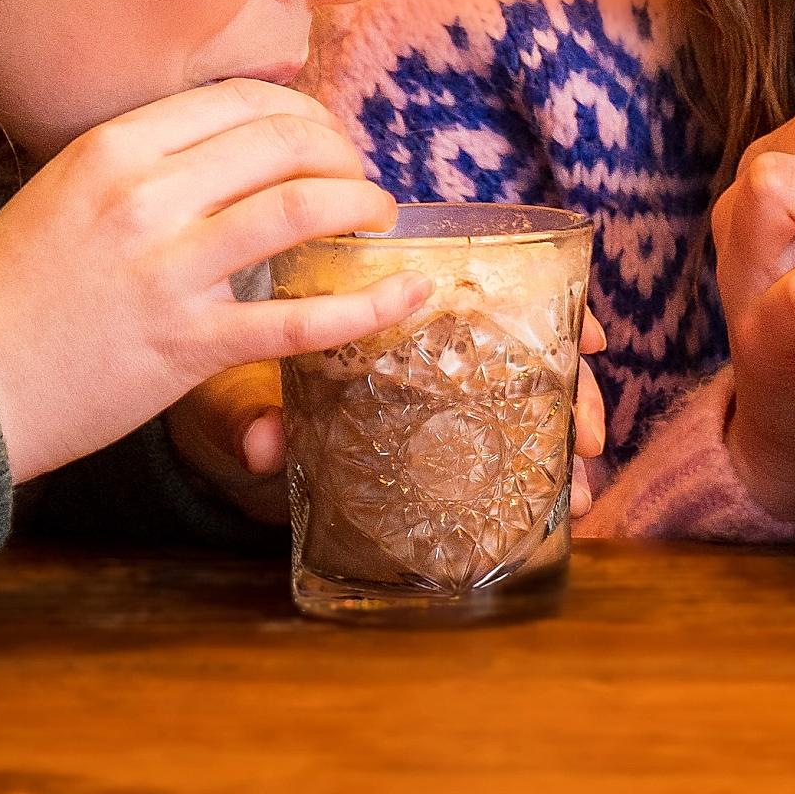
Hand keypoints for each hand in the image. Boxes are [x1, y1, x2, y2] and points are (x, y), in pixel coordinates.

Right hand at [0, 79, 430, 486]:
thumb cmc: (14, 291)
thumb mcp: (66, 192)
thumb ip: (146, 162)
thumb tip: (234, 143)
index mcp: (113, 148)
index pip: (242, 100)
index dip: (304, 114)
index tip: (325, 139)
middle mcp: (144, 196)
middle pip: (283, 142)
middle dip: (342, 154)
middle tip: (360, 180)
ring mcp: (168, 269)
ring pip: (301, 208)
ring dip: (361, 206)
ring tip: (379, 218)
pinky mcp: (188, 343)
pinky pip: (302, 319)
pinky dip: (371, 306)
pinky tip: (409, 295)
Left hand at [166, 308, 614, 528]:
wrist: (202, 407)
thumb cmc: (220, 373)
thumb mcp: (227, 387)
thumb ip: (245, 410)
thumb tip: (260, 444)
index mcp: (392, 297)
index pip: (493, 286)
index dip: (555, 309)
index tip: (590, 341)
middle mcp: (426, 340)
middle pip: (527, 349)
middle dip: (572, 392)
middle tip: (592, 437)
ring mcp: (433, 389)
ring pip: (523, 398)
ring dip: (560, 439)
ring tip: (581, 491)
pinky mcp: (428, 435)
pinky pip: (495, 443)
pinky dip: (533, 468)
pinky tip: (561, 507)